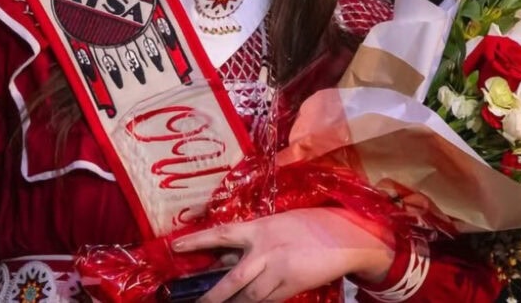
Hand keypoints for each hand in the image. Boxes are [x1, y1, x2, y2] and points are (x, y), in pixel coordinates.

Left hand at [171, 208, 393, 302]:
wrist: (346, 236)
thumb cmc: (309, 225)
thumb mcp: (276, 224)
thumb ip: (251, 240)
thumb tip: (224, 257)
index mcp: (260, 228)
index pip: (222, 234)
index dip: (197, 240)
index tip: (174, 246)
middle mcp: (266, 250)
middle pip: (232, 277)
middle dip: (212, 294)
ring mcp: (279, 271)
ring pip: (249, 296)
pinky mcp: (293, 286)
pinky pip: (268, 302)